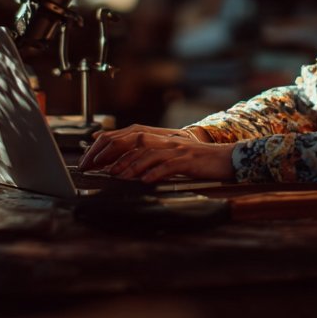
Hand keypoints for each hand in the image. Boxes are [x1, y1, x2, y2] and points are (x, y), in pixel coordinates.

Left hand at [78, 124, 235, 182]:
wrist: (226, 159)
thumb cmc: (197, 161)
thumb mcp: (171, 157)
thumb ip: (150, 158)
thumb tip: (125, 167)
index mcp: (159, 138)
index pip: (127, 135)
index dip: (107, 143)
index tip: (90, 156)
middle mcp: (166, 139)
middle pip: (132, 140)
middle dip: (110, 152)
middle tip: (94, 166)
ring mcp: (177, 149)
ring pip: (148, 153)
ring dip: (129, 164)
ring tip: (115, 175)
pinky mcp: (188, 160)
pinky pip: (168, 166)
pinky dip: (155, 173)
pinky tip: (145, 181)